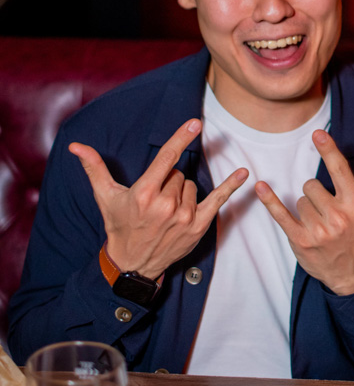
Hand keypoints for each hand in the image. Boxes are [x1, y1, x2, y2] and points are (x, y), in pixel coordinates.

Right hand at [69, 119, 247, 281]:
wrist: (133, 263)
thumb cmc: (119, 225)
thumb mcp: (105, 196)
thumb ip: (94, 168)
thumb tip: (76, 146)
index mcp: (144, 194)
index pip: (166, 158)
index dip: (181, 138)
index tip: (195, 122)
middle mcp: (165, 205)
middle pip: (177, 174)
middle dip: (167, 181)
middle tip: (154, 200)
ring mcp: (183, 217)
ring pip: (190, 185)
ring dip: (181, 192)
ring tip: (165, 210)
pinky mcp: (197, 227)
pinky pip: (218, 200)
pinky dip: (231, 186)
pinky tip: (245, 173)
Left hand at [255, 130, 353, 295]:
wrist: (352, 274)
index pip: (340, 171)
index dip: (328, 151)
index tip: (318, 134)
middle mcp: (338, 217)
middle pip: (312, 185)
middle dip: (316, 194)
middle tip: (327, 210)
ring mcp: (319, 231)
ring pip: (300, 199)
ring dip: (306, 208)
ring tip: (319, 223)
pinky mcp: (301, 241)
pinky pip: (281, 214)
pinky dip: (270, 201)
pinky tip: (261, 187)